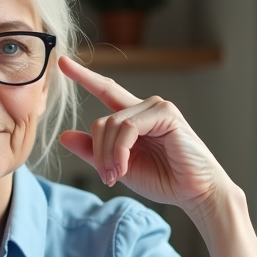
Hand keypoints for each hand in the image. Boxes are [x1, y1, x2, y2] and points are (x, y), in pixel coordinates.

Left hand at [57, 55, 231, 218]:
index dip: (84, 76)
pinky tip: (124, 167)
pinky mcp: (166, 114)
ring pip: (112, 124)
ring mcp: (157, 107)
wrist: (194, 192)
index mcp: (134, 117)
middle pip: (102, 121)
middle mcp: (145, 107)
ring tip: (116, 176)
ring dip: (109, 155)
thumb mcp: (118, 166)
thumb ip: (93, 151)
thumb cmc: (163, 179)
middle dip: (98, 152)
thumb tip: (64, 136)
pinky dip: (120, 150)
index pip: (106, 90)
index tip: (62, 63)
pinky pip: (129, 128)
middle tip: (107, 177)